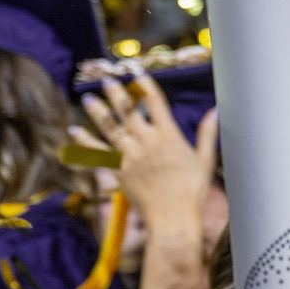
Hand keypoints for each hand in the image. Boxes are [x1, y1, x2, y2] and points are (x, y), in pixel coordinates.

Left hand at [80, 73, 217, 227]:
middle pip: (128, 111)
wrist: (173, 217)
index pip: (155, 102)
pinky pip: (98, 152)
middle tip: (107, 81)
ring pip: (110, 127)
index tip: (137, 71)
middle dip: (116, 93)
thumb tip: (215, 111)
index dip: (145, 84)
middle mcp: (147, 142)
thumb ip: (207, 134)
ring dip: (98, 111)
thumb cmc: (192, 191)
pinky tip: (74, 131)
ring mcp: (131, 156)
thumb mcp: (205, 160)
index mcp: (169, 136)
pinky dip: (84, 141)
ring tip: (88, 99)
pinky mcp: (119, 171)